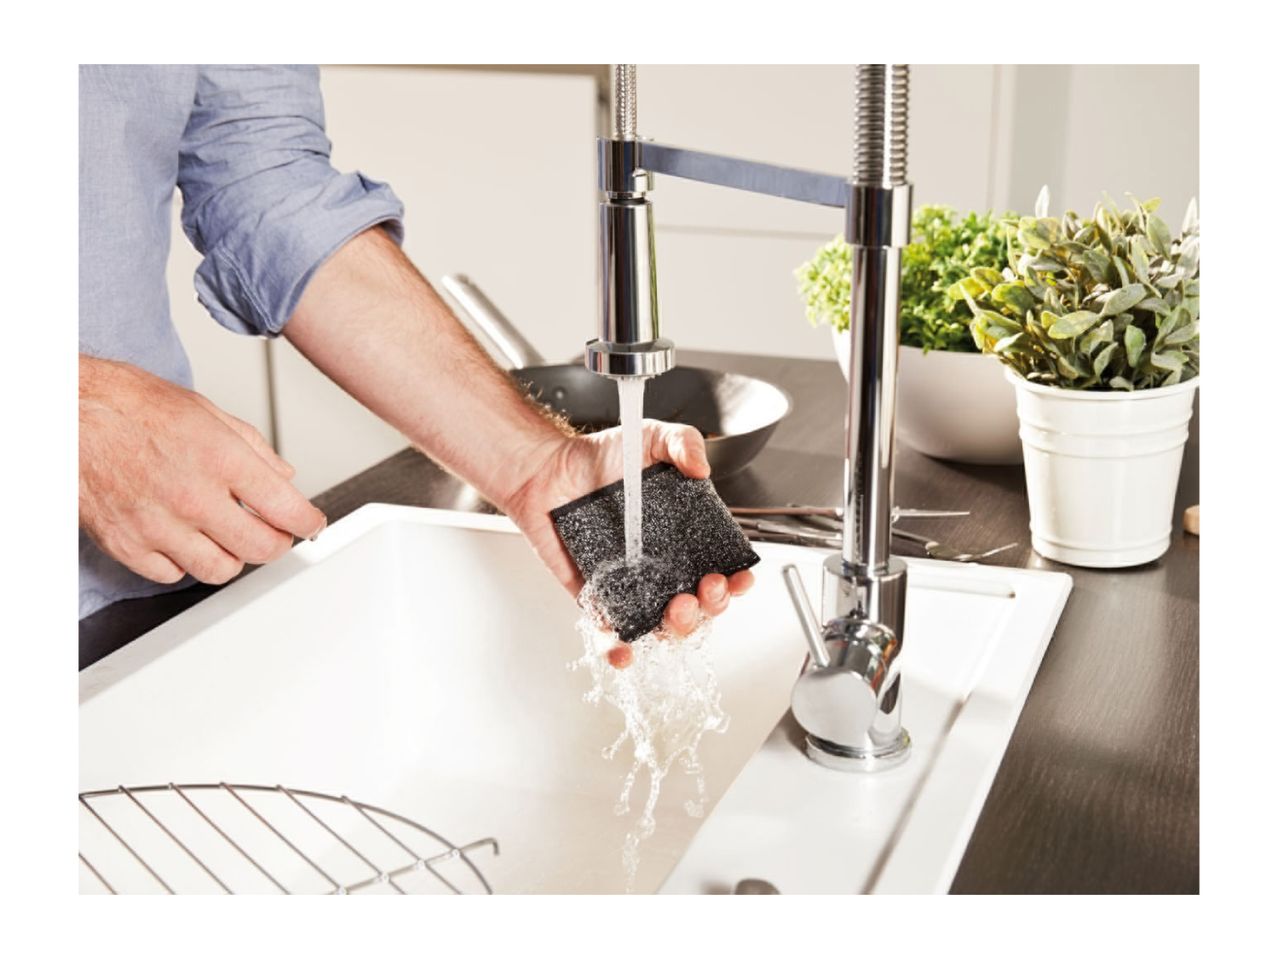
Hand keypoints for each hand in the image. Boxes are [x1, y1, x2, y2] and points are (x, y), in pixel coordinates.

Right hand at [79, 356, 326, 585]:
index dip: (309, 522)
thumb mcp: (206, 411)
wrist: (68, 414)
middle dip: (277, 543)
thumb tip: (284, 475)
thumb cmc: (130, 406)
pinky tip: (185, 539)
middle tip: (275, 532)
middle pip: (261, 548)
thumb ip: (253, 448)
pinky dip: (185, 563)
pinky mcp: (127, 544)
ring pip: (220, 569)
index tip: (311, 524)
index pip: (287, 509)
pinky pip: (173, 574)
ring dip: (233, 557)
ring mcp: (159, 525)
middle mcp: (193, 496)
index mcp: (221, 458)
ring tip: (227, 535)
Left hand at [504, 420, 754, 664]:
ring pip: (663, 624)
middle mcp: (662, 565)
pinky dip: (618, 649)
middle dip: (711, 606)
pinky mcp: (596, 596)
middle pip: (700, 605)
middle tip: (704, 589)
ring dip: (678, 628)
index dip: (735, 581)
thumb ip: (683, 442)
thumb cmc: (600, 456)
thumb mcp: (650, 437)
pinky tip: (624, 651)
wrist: (548, 469)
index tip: (736, 577)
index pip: (720, 568)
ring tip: (675, 609)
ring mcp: (632, 584)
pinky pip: (610, 632)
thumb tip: (701, 467)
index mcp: (685, 537)